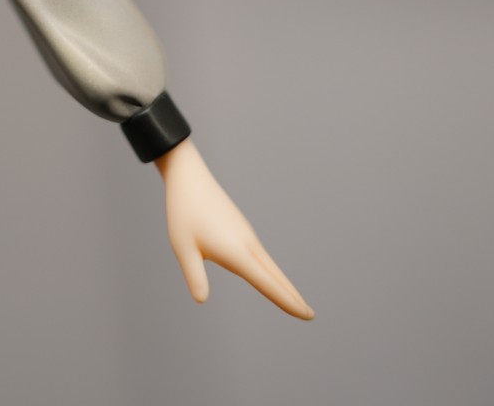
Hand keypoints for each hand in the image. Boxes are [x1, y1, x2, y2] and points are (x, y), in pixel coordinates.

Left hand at [156, 138, 313, 318]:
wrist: (189, 178)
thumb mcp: (182, 247)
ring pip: (270, 266)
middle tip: (311, 316)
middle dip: (293, 297)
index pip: (268, 284)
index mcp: (237, 252)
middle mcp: (248, 244)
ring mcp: (248, 236)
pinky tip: (271, 277)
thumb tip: (201, 299)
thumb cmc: (184, 212)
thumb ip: (194, 275)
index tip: (307, 316)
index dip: (288, 302)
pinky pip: (262, 257)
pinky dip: (272, 272)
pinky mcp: (243, 230)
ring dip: (284, 285)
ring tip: (297, 302)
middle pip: (276, 277)